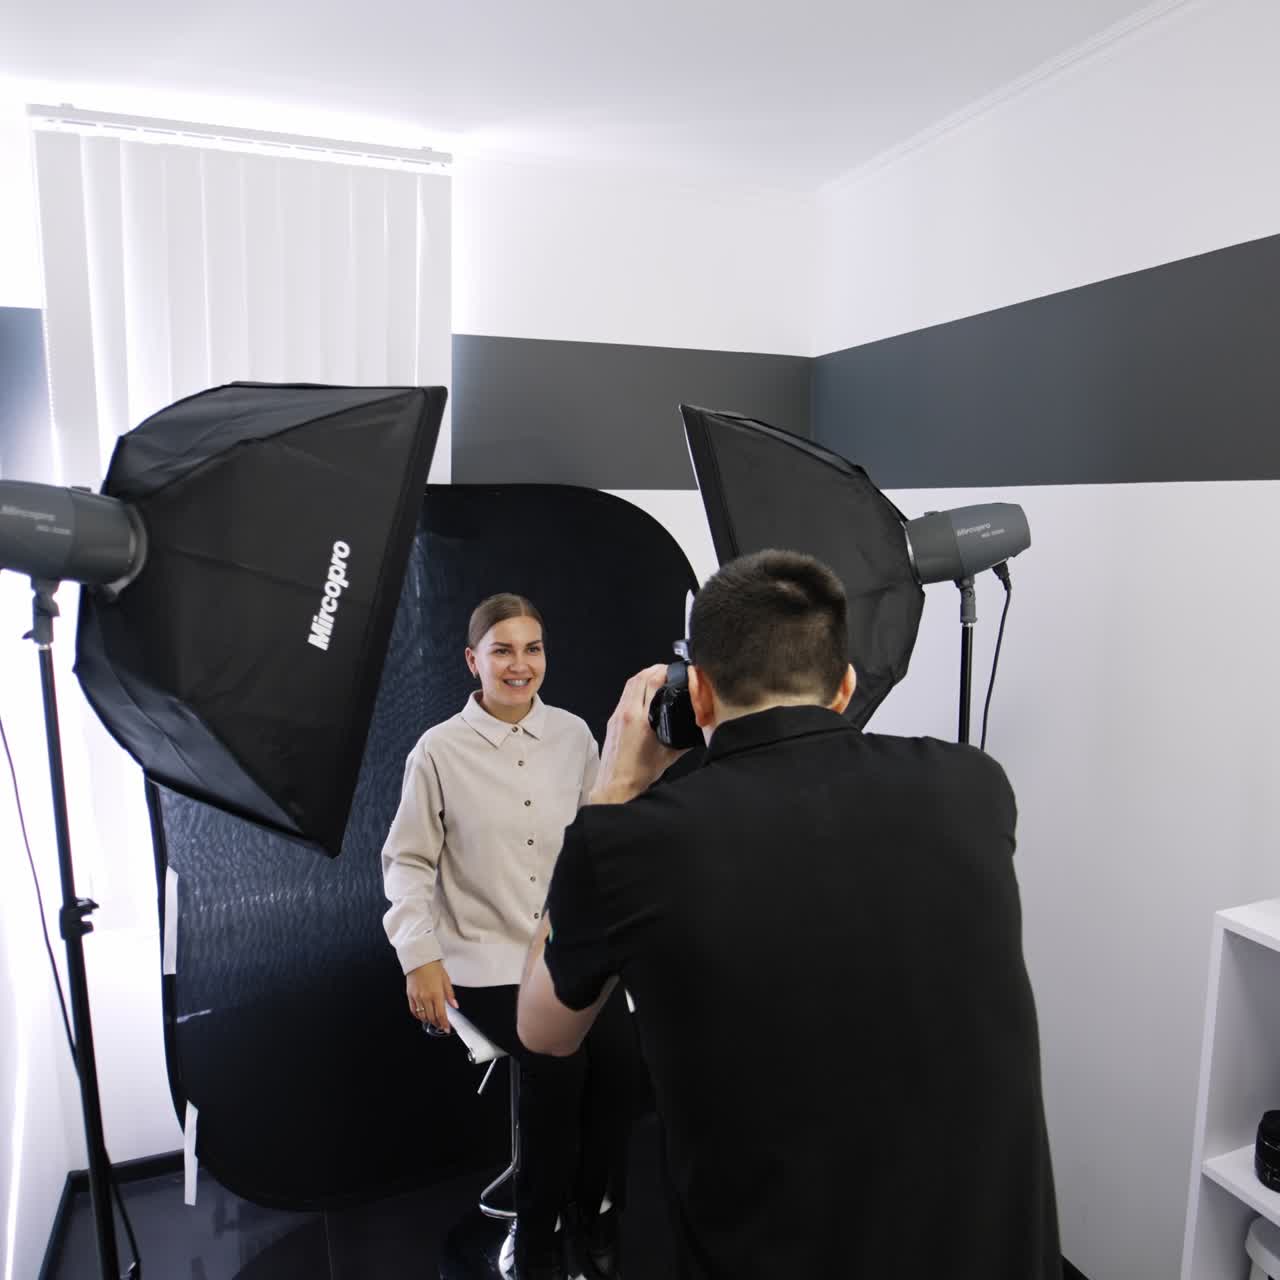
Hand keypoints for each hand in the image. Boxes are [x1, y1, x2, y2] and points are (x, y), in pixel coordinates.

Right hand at [406, 960, 457, 1031]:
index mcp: (436, 993)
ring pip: (422, 1016)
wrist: (419, 959)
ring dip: (428, 1021)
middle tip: (441, 1025)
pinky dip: (418, 1016)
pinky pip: (413, 1010)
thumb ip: (450, 994)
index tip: (447, 1028)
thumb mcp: (446, 979)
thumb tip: (455, 1005)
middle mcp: (426, 997)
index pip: (441, 1014)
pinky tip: (422, 1016)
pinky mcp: (410, 996)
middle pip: (431, 1017)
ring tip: (433, 1021)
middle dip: (437, 1024)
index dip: (444, 1024)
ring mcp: (417, 997)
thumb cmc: (433, 967)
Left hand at [591, 664, 688, 804]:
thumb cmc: (639, 774)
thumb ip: (684, 738)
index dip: (665, 671)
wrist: (616, 785)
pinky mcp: (613, 719)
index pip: (652, 682)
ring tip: (657, 677)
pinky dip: (636, 688)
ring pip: (630, 684)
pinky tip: (645, 693)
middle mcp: (627, 713)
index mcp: (642, 720)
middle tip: (668, 671)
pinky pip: (624, 695)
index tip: (675, 671)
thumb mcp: (670, 755)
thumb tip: (697, 728)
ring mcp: (617, 715)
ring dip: (644, 676)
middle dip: (655, 670)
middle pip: (639, 677)